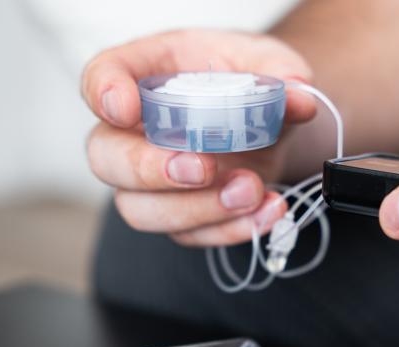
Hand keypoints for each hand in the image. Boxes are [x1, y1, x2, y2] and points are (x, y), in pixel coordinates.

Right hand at [82, 29, 315, 245]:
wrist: (267, 119)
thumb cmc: (245, 77)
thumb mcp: (265, 59)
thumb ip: (278, 72)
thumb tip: (298, 98)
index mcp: (145, 75)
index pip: (100, 77)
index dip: (104, 93)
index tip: (125, 107)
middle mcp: (135, 132)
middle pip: (106, 159)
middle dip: (150, 171)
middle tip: (201, 168)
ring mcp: (153, 180)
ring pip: (142, 210)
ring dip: (198, 209)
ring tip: (251, 191)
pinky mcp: (183, 214)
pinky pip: (191, 235)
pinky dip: (232, 230)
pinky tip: (267, 212)